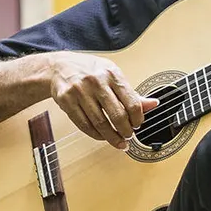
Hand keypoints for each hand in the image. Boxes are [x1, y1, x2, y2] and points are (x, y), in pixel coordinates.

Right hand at [44, 51, 159, 149]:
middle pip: (117, 115)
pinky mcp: (67, 101)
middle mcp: (96, 81)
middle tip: (129, 136)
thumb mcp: (112, 75)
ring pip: (100, 124)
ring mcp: (80, 91)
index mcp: (112, 73)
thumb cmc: (89, 71)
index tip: (138, 125)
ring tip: (119, 142)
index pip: (131, 102)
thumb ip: (131, 92)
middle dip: (126, 131)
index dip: (138, 119)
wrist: (58, 67)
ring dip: (112, 138)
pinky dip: (96, 135)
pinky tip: (102, 137)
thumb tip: (153, 104)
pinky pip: (84, 125)